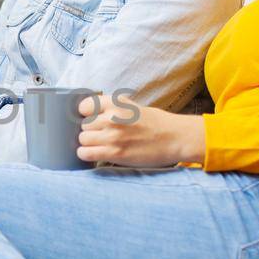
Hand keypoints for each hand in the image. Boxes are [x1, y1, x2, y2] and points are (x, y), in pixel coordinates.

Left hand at [75, 92, 204, 167]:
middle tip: (103, 135)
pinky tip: (97, 154)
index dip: (86, 114)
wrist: (175, 138)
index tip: (92, 119)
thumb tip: (87, 115)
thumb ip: (111, 108)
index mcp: (117, 102)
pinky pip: (85, 153)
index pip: (84, 106)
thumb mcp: (131, 107)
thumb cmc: (155, 123)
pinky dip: (87, 155)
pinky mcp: (115, 153)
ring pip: (83, 139)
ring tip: (102, 145)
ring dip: (89, 144)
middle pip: (83, 125)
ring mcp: (113, 135)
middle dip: (91, 131)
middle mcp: (113, 117)